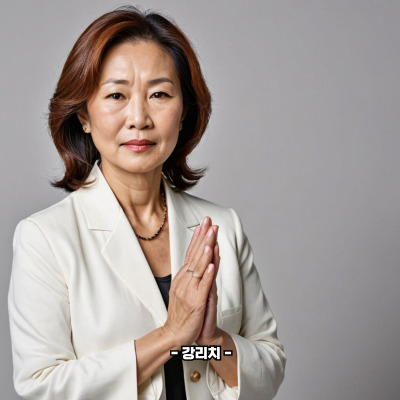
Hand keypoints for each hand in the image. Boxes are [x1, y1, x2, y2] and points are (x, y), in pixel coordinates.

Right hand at [162, 217, 217, 347]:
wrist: (175, 334)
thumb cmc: (183, 312)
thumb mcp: (185, 289)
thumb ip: (193, 274)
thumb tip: (202, 259)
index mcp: (182, 277)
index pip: (191, 252)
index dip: (198, 237)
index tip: (204, 223)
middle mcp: (184, 281)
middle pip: (195, 255)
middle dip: (204, 237)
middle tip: (210, 222)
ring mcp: (190, 291)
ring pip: (199, 267)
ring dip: (206, 250)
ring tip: (211, 236)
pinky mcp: (196, 302)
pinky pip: (203, 285)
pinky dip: (208, 274)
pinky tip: (212, 263)